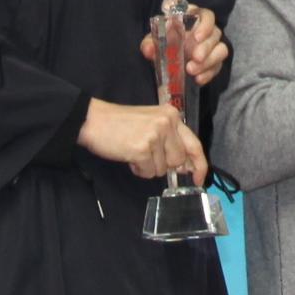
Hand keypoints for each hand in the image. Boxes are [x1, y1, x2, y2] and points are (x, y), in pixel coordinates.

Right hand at [79, 98, 206, 182]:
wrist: (94, 120)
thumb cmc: (122, 124)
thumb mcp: (152, 124)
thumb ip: (170, 140)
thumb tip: (185, 166)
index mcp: (172, 116)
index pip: (194, 144)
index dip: (199, 164)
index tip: (200, 179)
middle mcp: (167, 124)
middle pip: (178, 160)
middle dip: (164, 164)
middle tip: (147, 155)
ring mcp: (155, 136)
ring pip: (162, 169)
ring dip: (148, 167)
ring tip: (134, 151)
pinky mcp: (142, 149)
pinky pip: (148, 172)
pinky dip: (138, 170)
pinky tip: (129, 156)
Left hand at [142, 5, 229, 90]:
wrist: (167, 57)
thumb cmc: (163, 41)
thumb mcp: (154, 40)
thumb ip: (150, 43)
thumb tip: (148, 49)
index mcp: (193, 18)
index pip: (206, 15)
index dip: (205, 25)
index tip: (197, 37)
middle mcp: (206, 30)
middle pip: (215, 34)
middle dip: (206, 47)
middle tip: (196, 57)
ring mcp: (212, 46)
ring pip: (221, 50)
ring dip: (209, 61)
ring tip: (192, 70)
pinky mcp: (214, 61)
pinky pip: (217, 66)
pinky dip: (208, 74)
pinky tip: (198, 79)